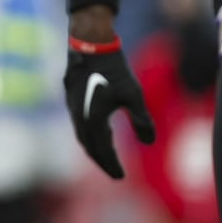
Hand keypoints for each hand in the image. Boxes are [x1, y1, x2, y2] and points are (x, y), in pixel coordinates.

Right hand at [63, 36, 155, 179]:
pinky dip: (90, 135)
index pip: (103, 151)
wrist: (90, 45)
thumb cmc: (114, 69)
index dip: (112, 165)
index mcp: (92, 121)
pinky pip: (80, 125)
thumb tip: (150, 143)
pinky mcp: (72, 100)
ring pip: (83, 136)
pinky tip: (101, 132)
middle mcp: (79, 118)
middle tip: (114, 172)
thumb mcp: (133, 95)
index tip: (121, 177)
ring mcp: (73, 109)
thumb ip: (142, 120)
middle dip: (102, 161)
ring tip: (107, 156)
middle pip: (90, 147)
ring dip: (95, 148)